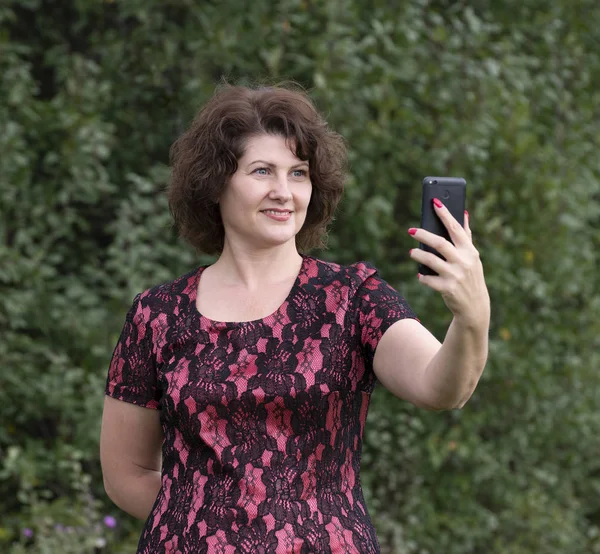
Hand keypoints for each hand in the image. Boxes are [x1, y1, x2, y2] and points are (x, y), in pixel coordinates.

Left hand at [408, 199, 489, 326]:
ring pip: (431, 261)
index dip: (445, 215)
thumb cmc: (470, 276)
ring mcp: (455, 276)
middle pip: (440, 243)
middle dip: (424, 235)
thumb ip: (466, 236)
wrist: (474, 306)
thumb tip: (463, 213)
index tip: (434, 202)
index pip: (456, 229)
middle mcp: (464, 262)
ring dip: (418, 255)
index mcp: (470, 251)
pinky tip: (420, 275)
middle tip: (411, 230)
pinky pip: (428, 280)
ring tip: (412, 252)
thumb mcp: (472, 257)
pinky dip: (422, 277)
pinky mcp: (447, 289)